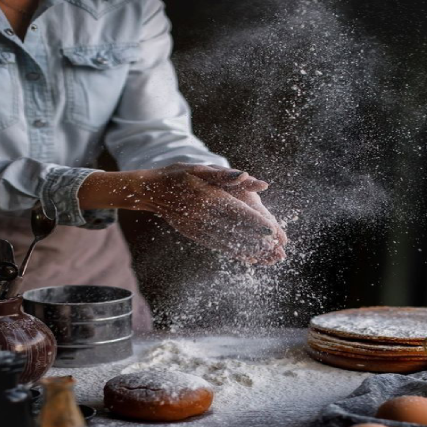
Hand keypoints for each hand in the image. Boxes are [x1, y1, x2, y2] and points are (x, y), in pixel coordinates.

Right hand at [79, 164, 286, 263]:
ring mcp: (196, 228)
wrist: (149, 192)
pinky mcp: (194, 235)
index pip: (235, 212)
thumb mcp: (199, 168)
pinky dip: (234, 252)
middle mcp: (201, 216)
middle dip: (257, 241)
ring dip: (249, 250)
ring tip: (268, 256)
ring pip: (227, 242)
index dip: (254, 223)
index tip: (273, 231)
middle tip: (277, 248)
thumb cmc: (177, 175)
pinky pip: (217, 246)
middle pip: (234, 231)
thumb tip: (248, 177)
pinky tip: (248, 258)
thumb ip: (225, 175)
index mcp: (205, 198)